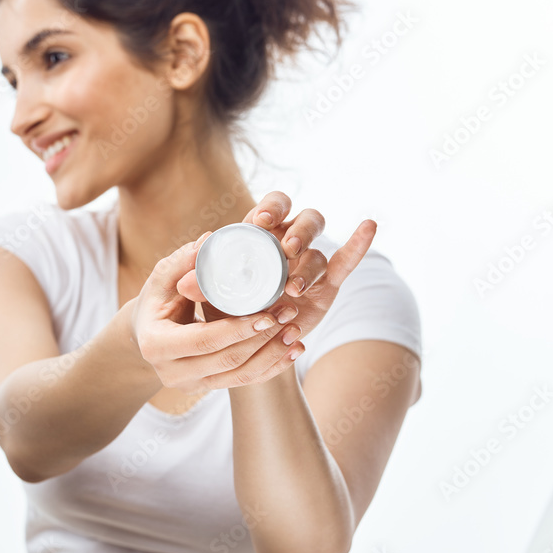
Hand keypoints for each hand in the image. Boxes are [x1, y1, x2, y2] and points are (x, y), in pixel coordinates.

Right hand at [130, 234, 300, 393]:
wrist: (146, 333)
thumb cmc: (156, 300)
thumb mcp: (162, 279)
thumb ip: (182, 262)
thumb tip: (208, 240)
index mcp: (156, 344)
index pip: (204, 340)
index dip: (238, 329)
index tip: (268, 312)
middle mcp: (171, 373)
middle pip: (227, 361)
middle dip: (263, 339)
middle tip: (290, 313)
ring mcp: (191, 385)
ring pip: (240, 376)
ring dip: (272, 354)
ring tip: (296, 331)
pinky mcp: (207, 388)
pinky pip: (244, 382)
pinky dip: (271, 367)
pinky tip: (293, 351)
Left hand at [176, 191, 376, 386]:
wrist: (246, 344)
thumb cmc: (224, 310)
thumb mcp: (209, 298)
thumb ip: (199, 286)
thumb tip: (184, 282)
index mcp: (260, 235)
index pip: (272, 208)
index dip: (272, 208)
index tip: (262, 221)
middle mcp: (288, 244)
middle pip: (304, 222)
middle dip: (297, 233)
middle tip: (286, 251)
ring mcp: (308, 265)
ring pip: (318, 252)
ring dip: (307, 267)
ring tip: (291, 289)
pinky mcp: (325, 286)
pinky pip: (345, 262)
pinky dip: (358, 244)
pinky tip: (368, 225)